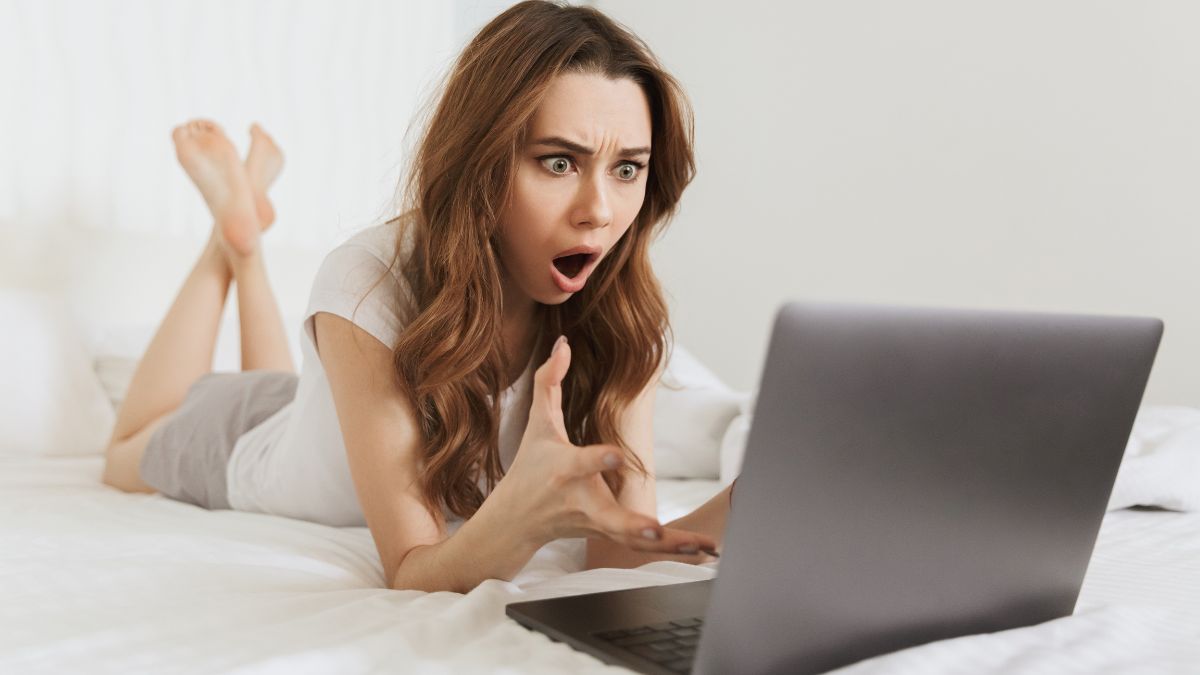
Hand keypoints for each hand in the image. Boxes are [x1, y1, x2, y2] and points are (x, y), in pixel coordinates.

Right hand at [496, 335, 718, 555]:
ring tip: (706, 547)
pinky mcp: (610, 538)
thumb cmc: (530, 466)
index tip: (617, 457)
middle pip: (611, 519)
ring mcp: (598, 525)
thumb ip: (550, 381)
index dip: (600, 460)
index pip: (584, 464)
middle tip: (656, 528)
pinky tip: (707, 552)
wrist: (517, 520)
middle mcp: (583, 502)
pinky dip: (674, 552)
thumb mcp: (536, 424)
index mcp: (566, 469)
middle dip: (633, 526)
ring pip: (634, 541)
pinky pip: (644, 550)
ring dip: (670, 545)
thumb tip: (564, 342)